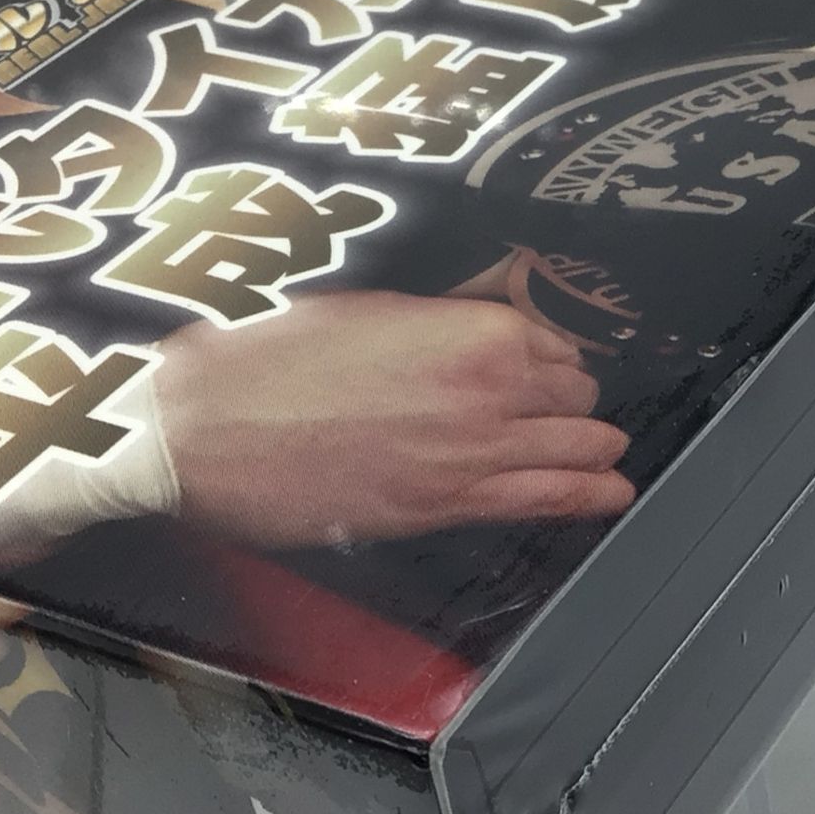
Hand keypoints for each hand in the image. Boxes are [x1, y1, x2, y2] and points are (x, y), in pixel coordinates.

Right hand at [153, 291, 634, 547]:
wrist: (203, 425)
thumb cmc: (268, 357)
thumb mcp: (365, 307)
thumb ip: (440, 315)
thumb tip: (483, 310)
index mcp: (471, 331)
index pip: (553, 338)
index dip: (549, 350)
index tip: (547, 358)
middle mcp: (488, 391)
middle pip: (573, 394)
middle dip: (572, 398)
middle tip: (565, 402)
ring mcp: (473, 454)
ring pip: (573, 448)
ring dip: (595, 446)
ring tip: (608, 451)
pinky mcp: (444, 506)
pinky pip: (544, 500)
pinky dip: (588, 496)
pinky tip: (611, 493)